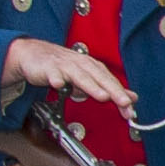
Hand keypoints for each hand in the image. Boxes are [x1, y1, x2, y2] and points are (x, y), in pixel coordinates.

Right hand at [1, 33, 131, 113]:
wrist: (34, 54)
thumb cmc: (62, 66)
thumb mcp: (87, 76)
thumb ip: (107, 88)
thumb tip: (130, 98)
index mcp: (93, 67)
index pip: (111, 83)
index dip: (122, 96)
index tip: (130, 110)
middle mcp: (82, 65)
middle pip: (100, 78)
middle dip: (113, 91)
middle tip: (125, 103)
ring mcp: (65, 65)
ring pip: (80, 76)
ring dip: (91, 86)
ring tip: (102, 96)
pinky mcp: (48, 67)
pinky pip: (53, 74)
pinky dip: (56, 79)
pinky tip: (59, 85)